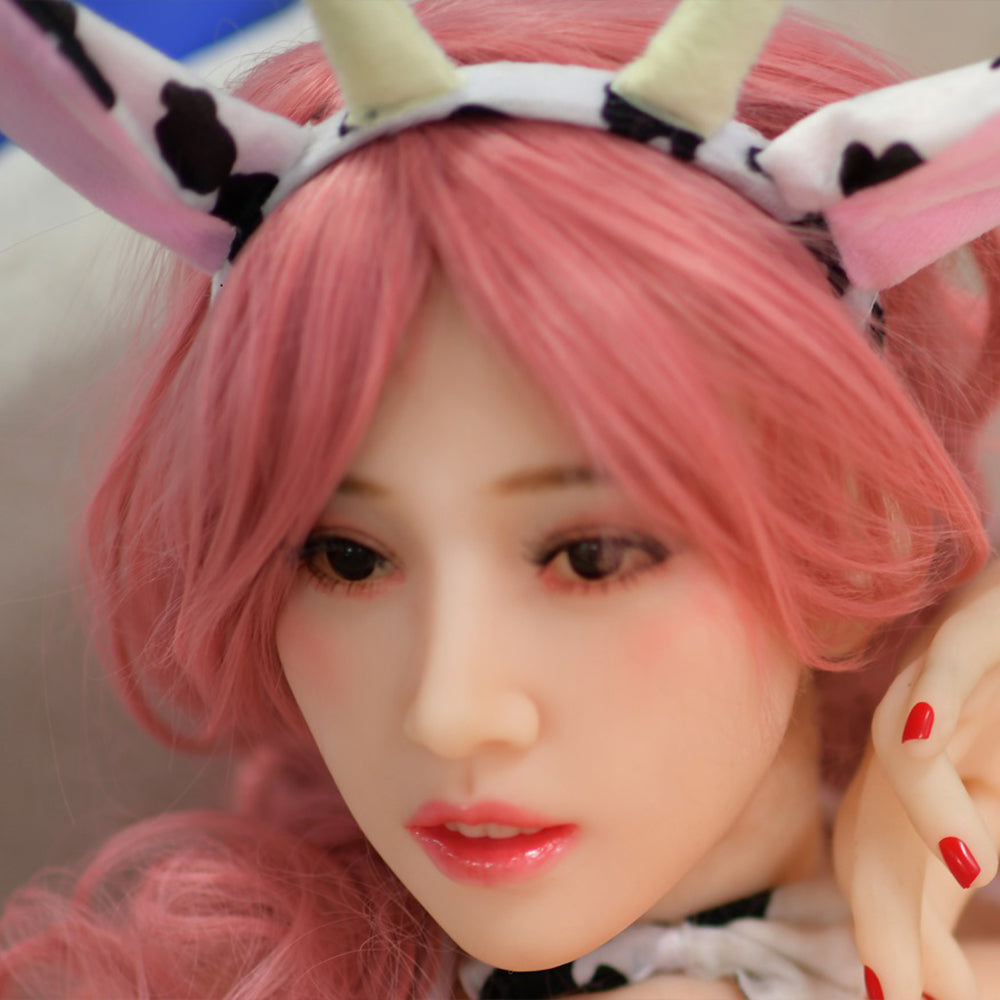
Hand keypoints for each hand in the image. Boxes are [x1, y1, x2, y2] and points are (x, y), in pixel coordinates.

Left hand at [834, 561, 999, 999]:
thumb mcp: (993, 797)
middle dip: (885, 902)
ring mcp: (943, 677)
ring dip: (918, 822)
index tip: (909, 997)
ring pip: (900, 748)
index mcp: (935, 776)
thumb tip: (958, 948)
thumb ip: (973, 844)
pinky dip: (937, 699)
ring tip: (958, 886)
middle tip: (899, 988)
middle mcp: (922, 730)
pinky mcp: (980, 623)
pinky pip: (949, 661)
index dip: (894, 925)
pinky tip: (931, 751)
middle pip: (877, 814)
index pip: (887, 855)